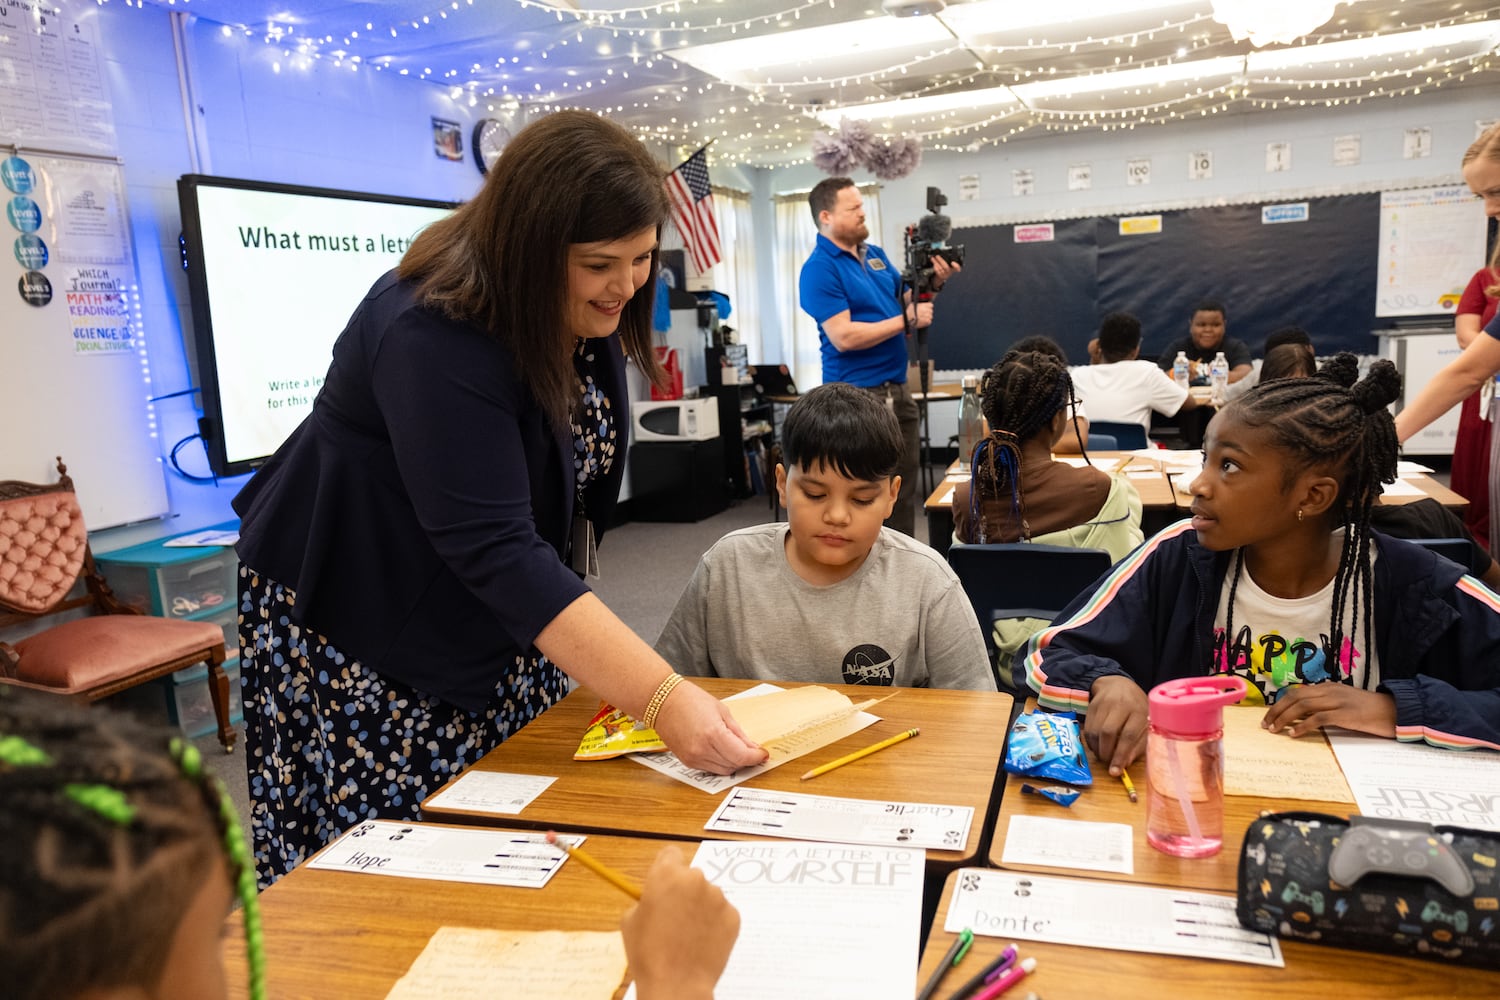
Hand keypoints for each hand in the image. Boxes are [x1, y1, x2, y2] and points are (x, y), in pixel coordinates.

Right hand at [622, 846, 739, 999]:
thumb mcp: (630, 920)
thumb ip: (646, 899)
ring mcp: (717, 897)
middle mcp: (695, 879)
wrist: (677, 984)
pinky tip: (703, 941)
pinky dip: (714, 923)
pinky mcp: (733, 915)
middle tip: (674, 917)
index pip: (670, 854)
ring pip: (708, 895)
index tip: (665, 883)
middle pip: (690, 876)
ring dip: (700, 908)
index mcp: (666, 874)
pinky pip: (722, 913)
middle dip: (684, 892)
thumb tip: (656, 897)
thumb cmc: (648, 954)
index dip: (666, 869)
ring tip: (688, 935)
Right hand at [651, 680, 767, 773]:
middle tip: (754, 752)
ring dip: (735, 763)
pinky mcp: (687, 762)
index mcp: (713, 734)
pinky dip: (721, 764)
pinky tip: (724, 752)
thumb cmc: (689, 699)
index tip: (763, 754)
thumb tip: (752, 747)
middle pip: (734, 765)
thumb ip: (738, 733)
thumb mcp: (721, 711)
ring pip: (723, 770)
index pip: (742, 755)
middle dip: (747, 760)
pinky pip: (711, 769)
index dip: (756, 757)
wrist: (662, 702)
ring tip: (739, 751)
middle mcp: (702, 750)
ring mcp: (693, 758)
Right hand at [907, 301, 934, 328]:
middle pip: (931, 311)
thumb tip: (922, 303)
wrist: (906, 321)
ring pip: (930, 316)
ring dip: (927, 318)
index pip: (931, 305)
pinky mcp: (927, 322)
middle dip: (928, 313)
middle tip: (923, 315)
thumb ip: (919, 303)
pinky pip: (929, 321)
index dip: (929, 307)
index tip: (926, 309)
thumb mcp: (912, 305)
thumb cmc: (908, 313)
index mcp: (923, 305)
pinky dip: (927, 322)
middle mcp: (926, 310)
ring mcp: (927, 316)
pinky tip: (922, 322)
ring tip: (922, 319)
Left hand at [931, 255, 960, 290]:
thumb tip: (944, 253)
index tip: (952, 262)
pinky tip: (934, 264)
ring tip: (933, 258)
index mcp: (954, 268)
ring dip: (936, 262)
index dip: (956, 265)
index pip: (957, 267)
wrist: (943, 277)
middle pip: (946, 267)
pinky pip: (937, 271)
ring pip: (940, 268)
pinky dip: (935, 267)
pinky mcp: (941, 276)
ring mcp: (945, 275)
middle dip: (941, 261)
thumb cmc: (946, 269)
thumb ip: (948, 260)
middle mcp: (950, 272)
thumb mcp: (949, 264)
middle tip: (937, 256)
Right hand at [1085, 674, 1149, 774]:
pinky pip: (1088, 729)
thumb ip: (1138, 745)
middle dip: (1106, 753)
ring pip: (1095, 732)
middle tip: (1109, 763)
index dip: (1120, 755)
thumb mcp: (1145, 724)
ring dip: (1098, 749)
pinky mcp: (1091, 706)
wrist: (1118, 685)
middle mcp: (1120, 705)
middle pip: (1108, 732)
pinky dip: (1092, 743)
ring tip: (1104, 755)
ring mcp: (1103, 704)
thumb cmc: (1136, 708)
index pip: (1128, 735)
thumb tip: (1124, 764)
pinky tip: (1098, 746)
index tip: (1115, 771)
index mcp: (1138, 710)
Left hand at [1262, 683, 1396, 738]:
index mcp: (1328, 687)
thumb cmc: (1370, 710)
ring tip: (1275, 730)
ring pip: (1303, 706)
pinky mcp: (1346, 714)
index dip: (1280, 704)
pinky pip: (1318, 718)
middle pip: (1295, 697)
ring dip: (1285, 718)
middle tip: (1266, 724)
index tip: (1269, 716)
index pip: (1297, 692)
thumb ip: (1325, 706)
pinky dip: (1303, 726)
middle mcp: (1330, 691)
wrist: (1397, 710)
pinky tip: (1294, 734)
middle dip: (1277, 710)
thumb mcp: (1344, 703)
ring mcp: (1338, 701)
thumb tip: (1301, 718)